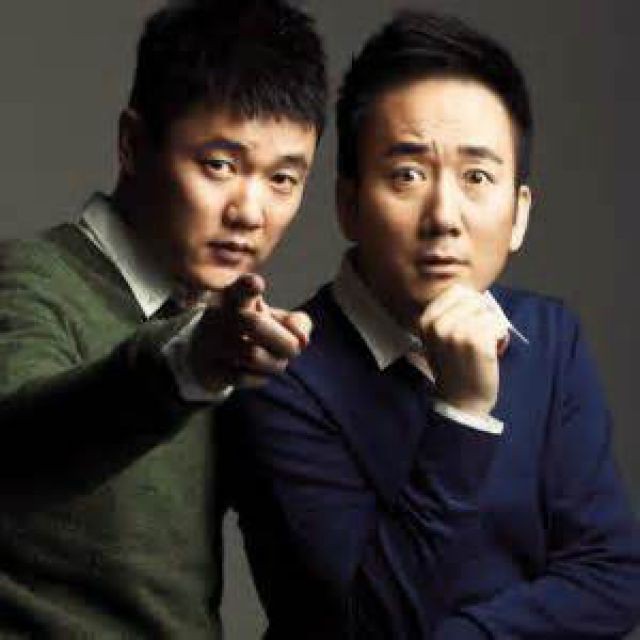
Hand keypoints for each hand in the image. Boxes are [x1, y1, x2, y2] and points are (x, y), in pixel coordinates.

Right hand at [188, 273, 311, 391]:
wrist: (207, 355)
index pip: (238, 287)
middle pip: (254, 324)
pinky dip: (260, 378)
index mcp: (235, 296)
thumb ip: (296, 323)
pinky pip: (242, 378)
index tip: (257, 284)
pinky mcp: (209, 369)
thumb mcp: (274, 320)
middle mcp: (219, 316)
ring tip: (276, 362)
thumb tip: (303, 340)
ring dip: (276, 363)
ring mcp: (211, 343)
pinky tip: (258, 373)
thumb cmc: (250, 331)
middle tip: (295, 349)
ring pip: (252, 355)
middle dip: (285, 341)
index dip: (248, 285)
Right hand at [418, 284, 508, 416]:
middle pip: (474, 299)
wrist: (461, 400)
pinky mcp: (476, 341)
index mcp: (426, 320)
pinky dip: (501, 337)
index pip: (456, 291)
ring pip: (488, 311)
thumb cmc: (455, 365)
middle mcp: (438, 324)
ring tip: (483, 346)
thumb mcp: (439, 337)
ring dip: (492, 328)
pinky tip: (492, 351)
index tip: (467, 325)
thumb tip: (468, 289)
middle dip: (482, 315)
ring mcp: (456, 332)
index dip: (470, 305)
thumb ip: (448, 312)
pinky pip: (499, 324)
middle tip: (476, 339)